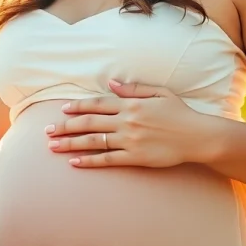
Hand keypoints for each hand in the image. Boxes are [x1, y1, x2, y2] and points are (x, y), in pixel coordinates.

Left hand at [46, 80, 218, 167]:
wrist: (198, 136)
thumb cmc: (181, 113)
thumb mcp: (160, 93)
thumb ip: (134, 89)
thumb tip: (112, 84)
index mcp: (132, 104)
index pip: (98, 104)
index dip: (78, 106)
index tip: (62, 110)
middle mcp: (127, 121)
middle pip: (89, 123)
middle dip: (65, 126)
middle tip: (47, 130)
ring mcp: (130, 140)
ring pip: (93, 141)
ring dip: (70, 143)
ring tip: (52, 146)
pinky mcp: (135, 157)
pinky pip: (107, 159)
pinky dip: (89, 161)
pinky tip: (74, 162)